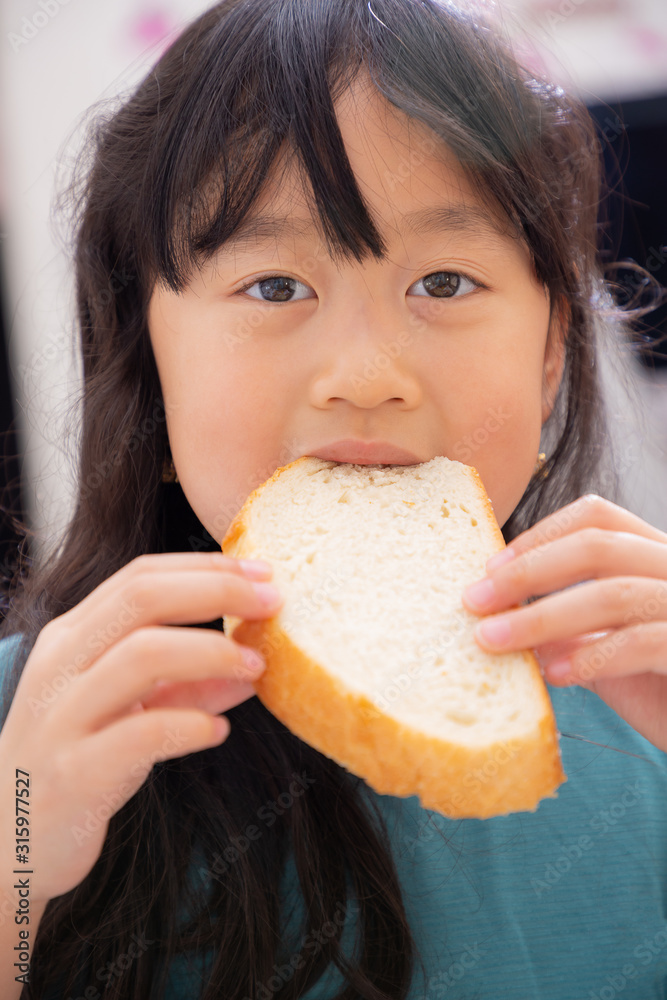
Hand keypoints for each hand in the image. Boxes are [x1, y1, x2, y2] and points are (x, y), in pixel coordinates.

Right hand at [0, 552, 282, 902]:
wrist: (8, 843)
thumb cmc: (76, 761)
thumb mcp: (131, 711)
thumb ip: (189, 685)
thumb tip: (255, 665)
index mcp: (73, 637)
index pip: (141, 576)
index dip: (206, 567)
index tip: (262, 572)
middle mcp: (61, 665)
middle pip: (142, 598)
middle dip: (216, 591)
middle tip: (271, 603)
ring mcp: (61, 717)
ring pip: (140, 654)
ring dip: (211, 652)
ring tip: (255, 666)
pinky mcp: (72, 773)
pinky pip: (139, 734)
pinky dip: (190, 725)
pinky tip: (219, 731)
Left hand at [461, 495, 666, 752]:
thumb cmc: (660, 694)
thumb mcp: (604, 653)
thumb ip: (566, 628)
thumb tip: (496, 611)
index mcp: (656, 557)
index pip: (598, 517)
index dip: (539, 535)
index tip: (489, 568)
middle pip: (598, 545)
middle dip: (528, 570)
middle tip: (475, 601)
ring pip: (614, 593)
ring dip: (542, 617)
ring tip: (492, 641)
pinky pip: (643, 643)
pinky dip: (590, 657)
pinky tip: (553, 675)